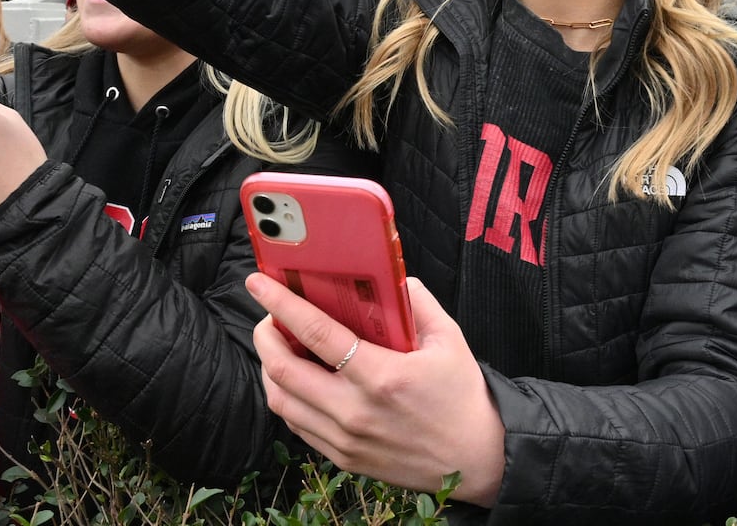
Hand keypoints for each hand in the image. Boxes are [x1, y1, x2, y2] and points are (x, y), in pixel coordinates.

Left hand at [249, 273, 505, 505]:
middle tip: (270, 317)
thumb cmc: (463, 397)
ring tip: (280, 347)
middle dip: (266, 335)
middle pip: (283, 370)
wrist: (476, 459)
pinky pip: (296, 424)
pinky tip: (297, 380)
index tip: (260, 283)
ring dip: (270, 368)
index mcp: (383, 376)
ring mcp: (345, 439)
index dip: (282, 304)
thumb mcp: (449, 340)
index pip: (317, 333)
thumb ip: (417, 302)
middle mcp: (355, 411)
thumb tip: (391, 277)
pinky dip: (286, 397)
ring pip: (281, 400)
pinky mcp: (343, 457)